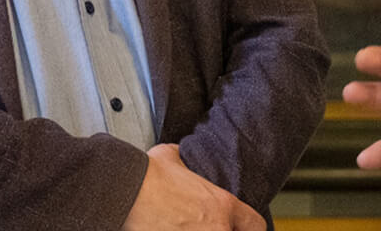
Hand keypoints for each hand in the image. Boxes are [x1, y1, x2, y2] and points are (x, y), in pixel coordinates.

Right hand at [122, 143, 263, 230]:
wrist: (125, 193)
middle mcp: (217, 230)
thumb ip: (184, 163)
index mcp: (222, 206)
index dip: (250, 229)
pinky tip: (167, 230)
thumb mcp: (171, 157)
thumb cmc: (146, 176)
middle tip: (204, 227)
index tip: (243, 230)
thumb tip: (179, 161)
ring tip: (182, 226)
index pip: (255, 226)